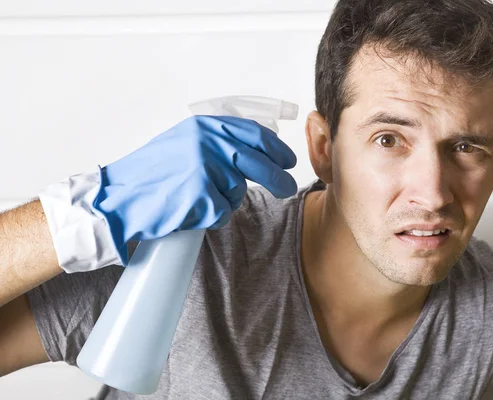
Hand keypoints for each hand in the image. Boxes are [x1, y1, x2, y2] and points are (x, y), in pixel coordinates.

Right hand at [92, 115, 296, 261]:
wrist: (118, 197)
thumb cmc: (151, 174)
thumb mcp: (184, 143)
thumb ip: (217, 141)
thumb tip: (257, 148)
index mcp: (204, 127)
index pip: (254, 134)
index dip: (276, 149)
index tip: (287, 160)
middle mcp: (207, 142)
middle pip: (258, 163)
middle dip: (278, 179)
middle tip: (287, 188)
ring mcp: (204, 167)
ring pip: (237, 191)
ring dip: (224, 201)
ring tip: (194, 198)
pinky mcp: (200, 194)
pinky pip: (223, 211)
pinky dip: (211, 216)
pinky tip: (189, 211)